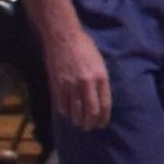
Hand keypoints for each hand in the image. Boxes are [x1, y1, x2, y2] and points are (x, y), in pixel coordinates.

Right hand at [33, 8, 107, 134]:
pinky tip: (68, 113)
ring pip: (76, 112)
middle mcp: (88, 83)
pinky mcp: (58, 85)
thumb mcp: (99, 63)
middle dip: (91, 123)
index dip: (104, 119)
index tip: (102, 124)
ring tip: (79, 123)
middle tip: (90, 127)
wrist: (64, 37)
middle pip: (91, 112)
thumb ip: (100, 81)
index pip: (105, 105)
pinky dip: (66, 112)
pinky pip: (63, 106)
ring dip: (78, 121)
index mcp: (101, 77)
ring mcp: (72, 85)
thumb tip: (100, 99)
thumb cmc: (84, 47)